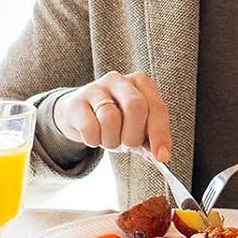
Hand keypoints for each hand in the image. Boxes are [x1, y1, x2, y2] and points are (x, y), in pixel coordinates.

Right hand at [54, 71, 172, 163]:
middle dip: (134, 135)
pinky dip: (94, 140)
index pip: (157, 108)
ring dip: (112, 140)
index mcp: (141, 83)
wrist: (78, 114)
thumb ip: (149, 139)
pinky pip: (89, 127)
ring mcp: (96, 88)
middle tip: (127, 146)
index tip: (162, 157)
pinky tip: (94, 137)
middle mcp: (120, 80)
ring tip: (109, 140)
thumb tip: (161, 156)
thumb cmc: (115, 120)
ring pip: (110, 118)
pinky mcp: (76, 102)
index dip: (160, 134)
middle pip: (136, 106)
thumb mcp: (136, 127)